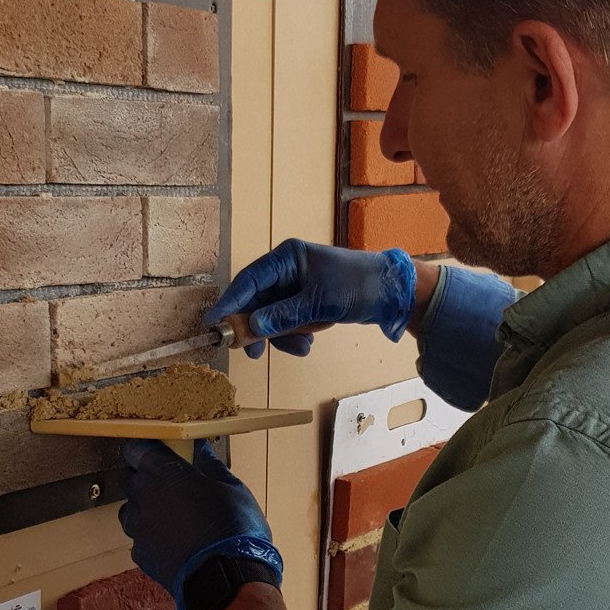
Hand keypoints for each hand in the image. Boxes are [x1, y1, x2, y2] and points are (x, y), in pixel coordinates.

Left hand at [119, 440, 281, 609]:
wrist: (225, 582)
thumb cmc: (233, 530)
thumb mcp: (233, 489)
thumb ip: (211, 465)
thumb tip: (201, 449)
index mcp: (165, 474)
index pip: (136, 449)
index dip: (144, 448)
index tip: (158, 451)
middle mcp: (144, 498)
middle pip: (128, 477)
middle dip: (143, 476)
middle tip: (168, 481)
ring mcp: (138, 528)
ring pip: (129, 508)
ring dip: (143, 506)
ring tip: (170, 514)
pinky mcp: (140, 554)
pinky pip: (138, 537)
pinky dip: (150, 535)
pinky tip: (171, 540)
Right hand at [209, 240, 416, 357]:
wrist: (392, 292)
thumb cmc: (358, 285)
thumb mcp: (319, 302)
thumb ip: (284, 315)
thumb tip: (253, 328)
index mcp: (287, 257)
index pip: (249, 280)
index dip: (230, 302)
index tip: (216, 324)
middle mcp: (287, 269)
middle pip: (257, 301)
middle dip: (258, 328)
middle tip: (254, 352)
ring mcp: (296, 286)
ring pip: (272, 316)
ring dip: (282, 336)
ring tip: (303, 347)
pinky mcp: (306, 302)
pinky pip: (288, 322)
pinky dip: (294, 335)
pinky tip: (310, 341)